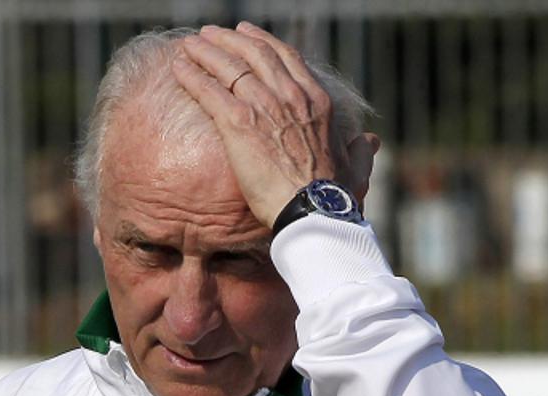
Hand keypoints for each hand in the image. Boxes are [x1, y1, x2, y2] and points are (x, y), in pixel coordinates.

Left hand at [172, 22, 378, 226]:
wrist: (313, 209)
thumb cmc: (334, 196)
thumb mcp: (356, 166)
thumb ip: (361, 150)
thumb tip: (370, 141)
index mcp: (317, 101)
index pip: (287, 59)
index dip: (264, 43)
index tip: (246, 34)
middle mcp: (290, 96)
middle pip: (255, 55)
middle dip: (230, 40)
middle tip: (211, 34)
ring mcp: (264, 107)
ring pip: (230, 66)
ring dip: (206, 51)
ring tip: (189, 44)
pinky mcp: (239, 124)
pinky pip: (209, 91)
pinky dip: (192, 76)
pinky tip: (177, 68)